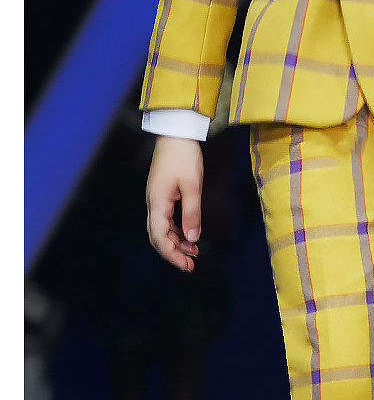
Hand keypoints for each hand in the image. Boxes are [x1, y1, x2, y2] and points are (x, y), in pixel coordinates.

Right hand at [146, 136, 203, 269]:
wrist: (176, 133)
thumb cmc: (184, 156)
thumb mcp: (192, 185)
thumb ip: (192, 213)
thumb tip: (193, 238)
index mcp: (157, 202)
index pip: (159, 237)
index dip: (171, 254)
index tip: (186, 266)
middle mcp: (153, 203)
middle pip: (158, 236)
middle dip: (173, 253)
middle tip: (190, 265)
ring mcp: (157, 198)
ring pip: (162, 228)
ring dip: (177, 242)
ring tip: (195, 252)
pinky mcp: (162, 194)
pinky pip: (167, 219)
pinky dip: (178, 230)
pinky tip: (190, 235)